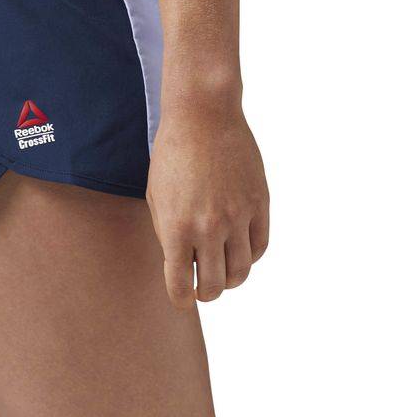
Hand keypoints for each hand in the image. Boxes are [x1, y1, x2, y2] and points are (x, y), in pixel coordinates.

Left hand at [147, 107, 268, 307]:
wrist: (203, 118)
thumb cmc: (171, 156)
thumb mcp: (156, 198)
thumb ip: (168, 234)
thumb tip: (183, 264)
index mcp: (176, 228)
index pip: (181, 286)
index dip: (181, 299)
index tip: (182, 298)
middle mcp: (209, 228)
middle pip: (215, 287)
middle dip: (206, 294)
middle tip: (202, 287)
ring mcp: (238, 217)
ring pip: (242, 272)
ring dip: (230, 280)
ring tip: (220, 271)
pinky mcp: (260, 204)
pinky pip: (259, 247)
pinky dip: (249, 257)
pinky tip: (237, 250)